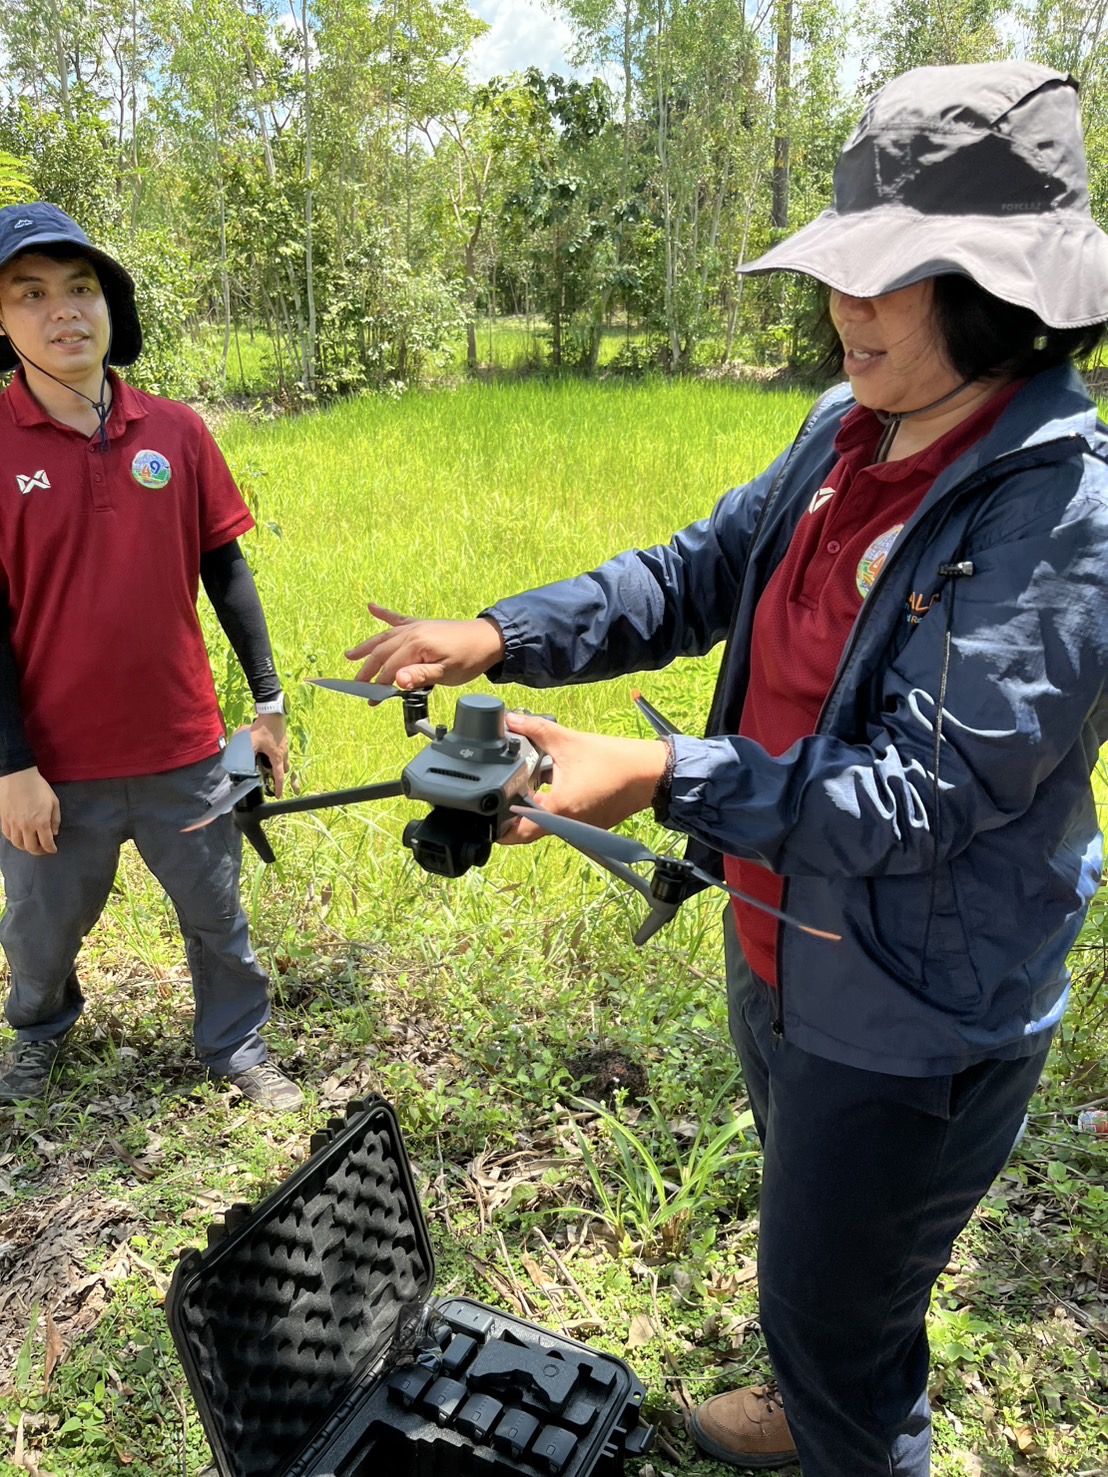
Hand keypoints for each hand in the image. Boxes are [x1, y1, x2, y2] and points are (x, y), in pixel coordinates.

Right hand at [0, 767, 60, 854]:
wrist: (18, 777)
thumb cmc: (38, 787)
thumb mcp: (53, 802)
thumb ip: (55, 819)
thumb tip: (54, 833)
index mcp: (41, 822)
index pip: (46, 843)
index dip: (51, 849)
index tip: (53, 850)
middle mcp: (26, 826)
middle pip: (31, 848)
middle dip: (39, 852)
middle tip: (43, 850)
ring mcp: (13, 824)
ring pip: (18, 844)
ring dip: (26, 848)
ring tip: (31, 845)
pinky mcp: (4, 820)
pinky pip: (8, 836)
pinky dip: (14, 840)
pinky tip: (19, 838)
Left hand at [247, 714, 288, 797]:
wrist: (273, 712)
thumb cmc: (264, 728)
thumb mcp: (252, 742)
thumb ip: (245, 753)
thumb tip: (238, 763)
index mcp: (277, 757)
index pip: (280, 776)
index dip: (279, 787)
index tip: (279, 795)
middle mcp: (284, 752)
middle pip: (284, 769)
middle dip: (280, 775)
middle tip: (273, 779)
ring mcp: (285, 745)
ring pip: (284, 759)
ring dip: (278, 764)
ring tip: (269, 764)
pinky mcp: (283, 738)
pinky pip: (282, 750)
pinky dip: (276, 753)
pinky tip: (268, 749)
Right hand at [345, 603, 504, 688]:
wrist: (489, 638)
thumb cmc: (469, 658)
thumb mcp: (446, 673)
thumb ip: (420, 676)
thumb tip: (396, 680)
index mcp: (417, 645)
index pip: (390, 668)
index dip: (379, 685)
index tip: (372, 700)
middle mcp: (412, 632)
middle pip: (382, 652)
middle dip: (367, 670)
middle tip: (356, 684)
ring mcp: (416, 627)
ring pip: (384, 637)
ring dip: (366, 647)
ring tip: (350, 655)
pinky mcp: (421, 624)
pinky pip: (397, 619)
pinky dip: (384, 614)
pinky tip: (372, 607)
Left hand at [499, 713, 668, 845]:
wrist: (650, 773)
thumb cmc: (615, 760)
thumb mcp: (569, 741)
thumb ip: (535, 730)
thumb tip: (511, 719)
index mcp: (559, 809)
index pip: (518, 831)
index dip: (499, 827)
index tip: (488, 814)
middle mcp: (568, 825)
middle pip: (529, 830)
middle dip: (514, 815)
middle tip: (502, 796)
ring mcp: (581, 828)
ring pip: (547, 825)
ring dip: (535, 809)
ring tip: (528, 786)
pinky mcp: (591, 825)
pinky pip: (564, 821)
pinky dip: (555, 808)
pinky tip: (554, 786)